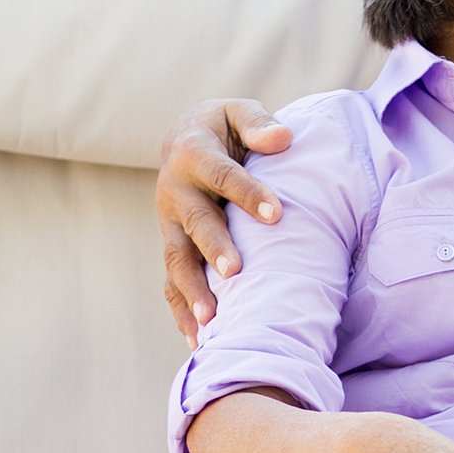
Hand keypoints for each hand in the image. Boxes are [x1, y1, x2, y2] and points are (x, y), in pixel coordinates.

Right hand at [159, 98, 292, 334]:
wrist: (183, 138)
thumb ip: (257, 124)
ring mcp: (169, 223)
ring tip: (212, 320)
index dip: (248, 194)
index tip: (276, 213)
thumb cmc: (223, 128)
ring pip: (177, 259)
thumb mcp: (238, 112)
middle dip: (214, 247)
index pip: (221, 175)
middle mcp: (175, 191)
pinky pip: (171, 281)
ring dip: (192, 290)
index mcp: (192, 154)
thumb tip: (283, 137)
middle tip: (236, 271)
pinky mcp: (172, 245)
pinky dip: (181, 310)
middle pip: (194, 223)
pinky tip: (198, 341)